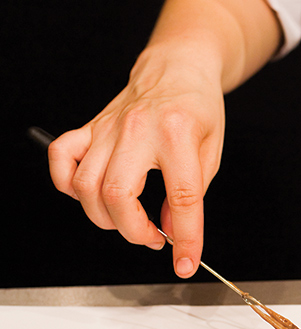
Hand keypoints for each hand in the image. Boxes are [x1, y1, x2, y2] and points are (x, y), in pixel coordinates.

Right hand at [48, 46, 225, 277]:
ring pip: (85, 185)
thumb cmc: (198, 105)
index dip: (185, 237)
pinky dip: (68, 185)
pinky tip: (91, 194)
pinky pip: (61, 159)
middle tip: (153, 237)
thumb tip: (171, 228)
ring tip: (130, 220)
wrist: (178, 67)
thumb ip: (194, 192)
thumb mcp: (212, 149)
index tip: (185, 261)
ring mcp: (107, 128)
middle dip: (133, 230)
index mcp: (177, 134)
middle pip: (117, 195)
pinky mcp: (90, 127)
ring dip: (104, 217)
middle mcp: (137, 130)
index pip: (181, 197)